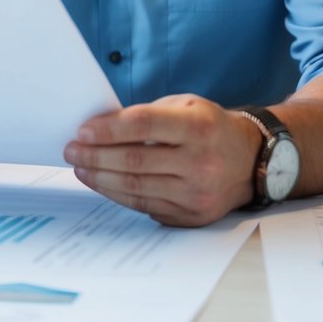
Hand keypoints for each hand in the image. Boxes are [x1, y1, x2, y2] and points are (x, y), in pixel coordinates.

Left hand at [63, 94, 260, 225]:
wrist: (251, 160)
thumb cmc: (209, 127)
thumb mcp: (186, 106)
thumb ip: (147, 114)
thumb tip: (100, 127)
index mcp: (199, 127)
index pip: (144, 126)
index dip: (109, 129)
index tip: (82, 131)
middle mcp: (201, 162)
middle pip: (135, 161)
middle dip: (96, 156)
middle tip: (72, 150)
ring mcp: (198, 193)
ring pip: (137, 188)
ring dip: (101, 178)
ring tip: (80, 167)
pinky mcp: (192, 215)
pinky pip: (145, 205)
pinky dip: (118, 194)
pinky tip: (102, 182)